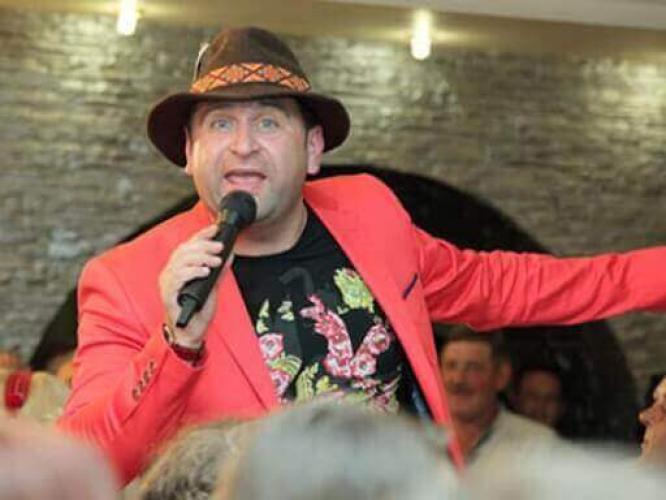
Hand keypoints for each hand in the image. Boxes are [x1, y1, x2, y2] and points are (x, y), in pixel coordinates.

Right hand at [159, 224, 223, 347]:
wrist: (191, 333)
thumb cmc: (197, 310)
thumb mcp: (212, 286)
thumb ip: (218, 271)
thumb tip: (229, 254)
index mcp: (179, 268)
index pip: (188, 245)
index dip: (201, 235)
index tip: (215, 228)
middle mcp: (170, 273)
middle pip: (184, 250)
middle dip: (204, 245)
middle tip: (220, 247)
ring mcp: (167, 283)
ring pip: (180, 261)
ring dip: (201, 258)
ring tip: (215, 261)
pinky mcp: (168, 294)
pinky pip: (177, 277)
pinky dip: (192, 272)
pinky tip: (205, 272)